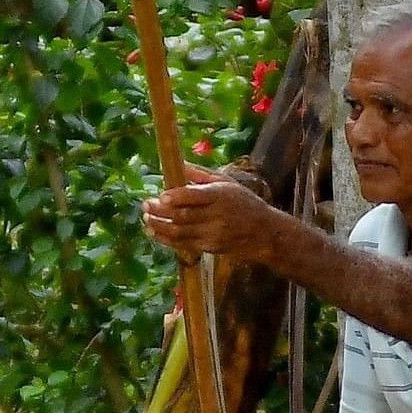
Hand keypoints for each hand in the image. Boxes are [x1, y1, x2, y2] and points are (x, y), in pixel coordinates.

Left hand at [141, 170, 277, 260]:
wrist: (264, 233)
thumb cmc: (244, 203)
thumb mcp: (227, 182)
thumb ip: (201, 175)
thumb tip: (178, 164)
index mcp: (221, 196)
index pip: (195, 197)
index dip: (177, 197)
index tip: (161, 195)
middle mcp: (216, 216)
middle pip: (183, 215)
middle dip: (161, 211)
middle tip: (146, 204)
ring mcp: (212, 234)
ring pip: (180, 232)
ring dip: (160, 226)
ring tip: (146, 218)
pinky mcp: (210, 248)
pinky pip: (183, 244)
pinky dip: (166, 239)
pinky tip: (154, 232)